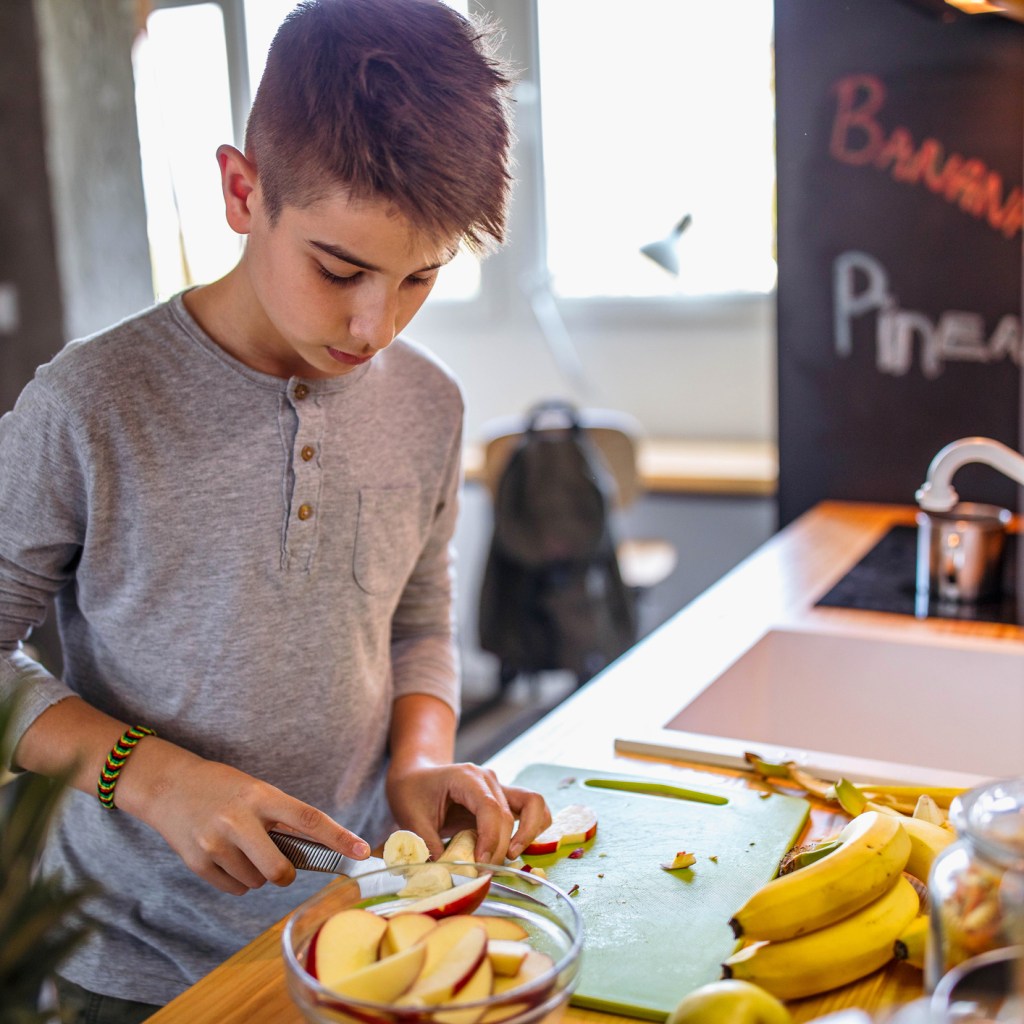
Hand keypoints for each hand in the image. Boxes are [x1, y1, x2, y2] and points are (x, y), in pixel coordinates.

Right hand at [130, 743, 370, 894]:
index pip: (309, 819)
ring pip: (257, 882)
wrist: (168, 786)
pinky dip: (237, 880)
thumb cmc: (222, 788)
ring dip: (257, 873)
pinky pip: (235, 888)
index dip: (338, 837)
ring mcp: (216, 843)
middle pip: (280, 869)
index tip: (362, 850)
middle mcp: (239, 820)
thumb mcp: (256, 791)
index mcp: (261, 796)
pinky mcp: (198, 863)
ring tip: (240, 847)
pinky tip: (224, 856)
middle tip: (281, 866)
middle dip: (286, 874)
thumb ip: (282, 817)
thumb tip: (317, 850)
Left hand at [385, 761, 550, 864]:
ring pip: (532, 804)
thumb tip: (443, 877)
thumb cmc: (412, 791)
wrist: (416, 774)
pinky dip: (532, 827)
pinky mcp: (504, 798)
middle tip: (483, 873)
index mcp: (466, 777)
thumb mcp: (410, 818)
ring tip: (511, 856)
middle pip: (508, 815)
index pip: (490, 807)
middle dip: (499, 848)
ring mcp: (499, 786)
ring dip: (527, 834)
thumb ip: (427, 845)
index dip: (490, 839)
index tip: (481, 864)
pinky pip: (532, 808)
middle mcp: (488, 779)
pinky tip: (516, 847)